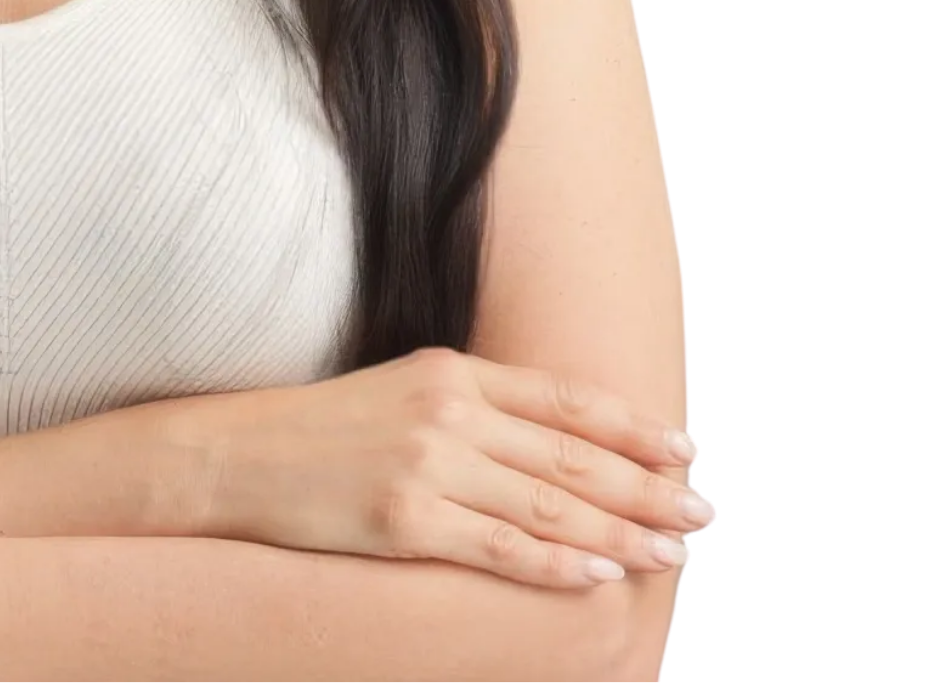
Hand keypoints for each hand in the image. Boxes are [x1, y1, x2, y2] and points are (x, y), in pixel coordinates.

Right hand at [201, 347, 706, 588]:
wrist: (238, 457)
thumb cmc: (324, 429)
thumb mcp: (402, 390)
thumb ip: (474, 406)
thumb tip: (554, 439)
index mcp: (450, 371)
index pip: (563, 399)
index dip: (631, 425)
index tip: (686, 447)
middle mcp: (447, 411)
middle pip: (571, 453)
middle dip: (647, 486)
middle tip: (706, 511)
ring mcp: (426, 466)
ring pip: (549, 502)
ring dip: (622, 531)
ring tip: (674, 550)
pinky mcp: (404, 522)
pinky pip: (500, 547)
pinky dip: (557, 562)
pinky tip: (600, 574)